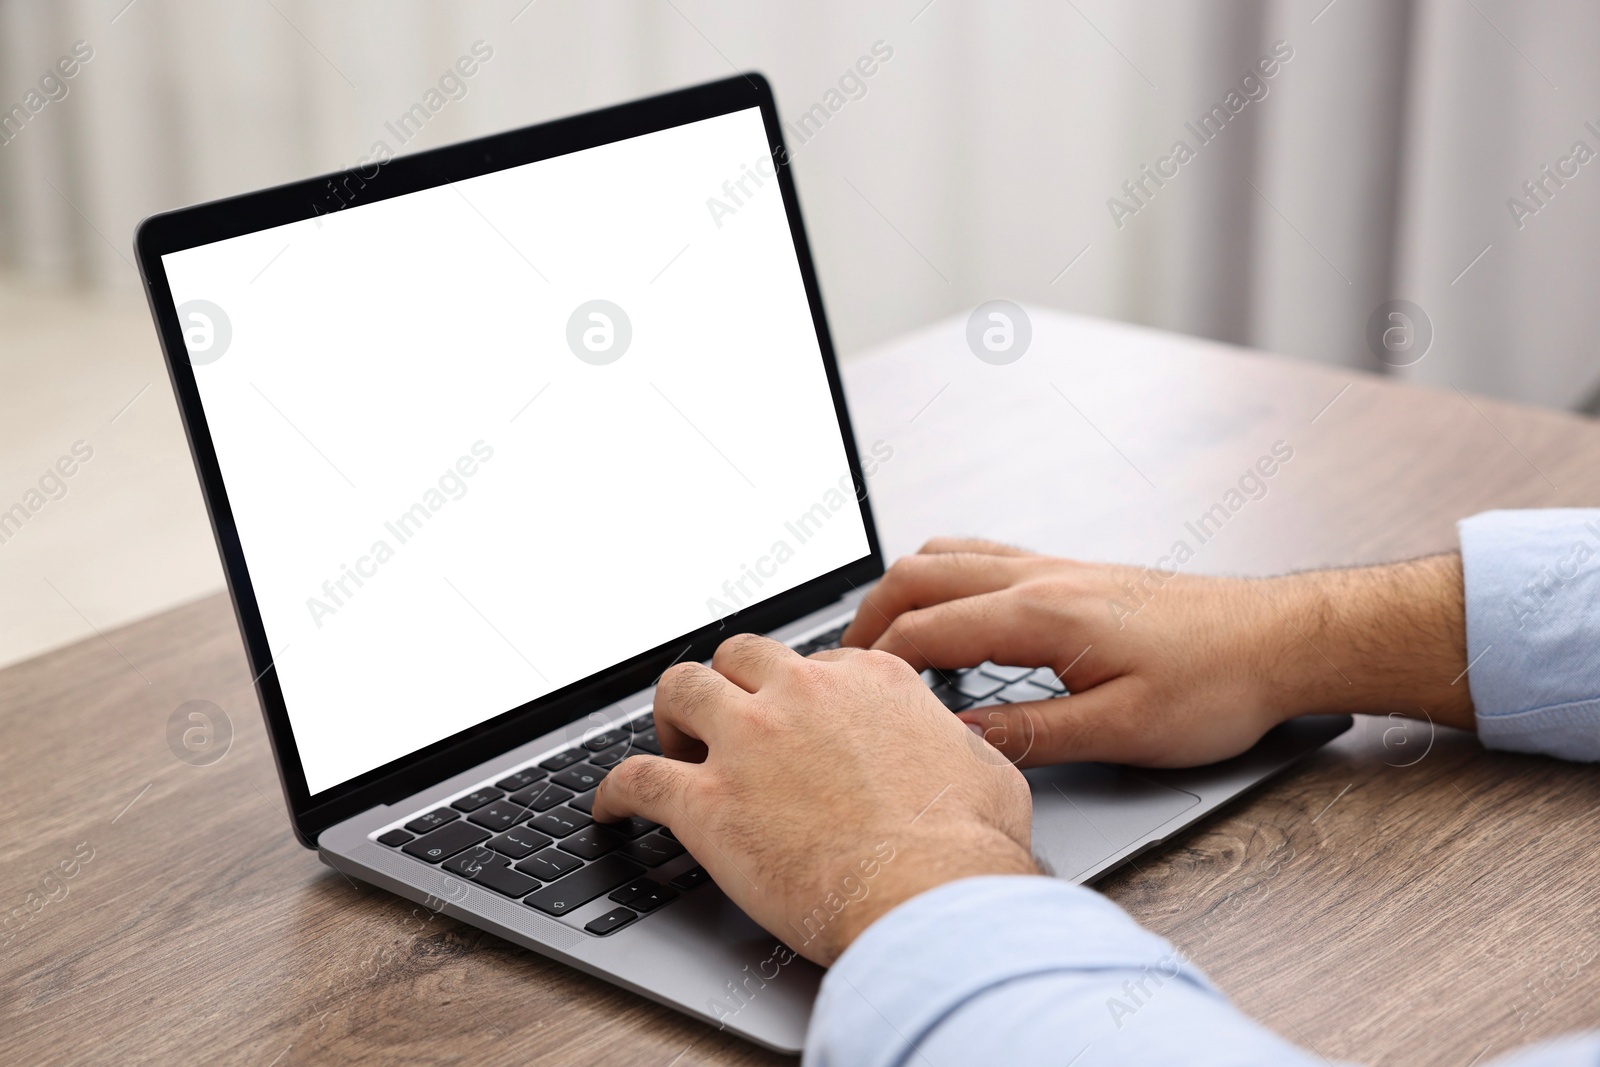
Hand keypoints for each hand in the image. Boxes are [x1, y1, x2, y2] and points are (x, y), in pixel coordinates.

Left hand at [591, 634, 1037, 964]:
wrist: (929, 898)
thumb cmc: (965, 848)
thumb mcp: (987, 773)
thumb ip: (957, 746)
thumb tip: (958, 749)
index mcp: (868, 681)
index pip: (815, 662)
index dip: (800, 694)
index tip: (796, 718)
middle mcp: (801, 695)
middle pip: (740, 656)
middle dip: (729, 681)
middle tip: (728, 718)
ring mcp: (748, 742)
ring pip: (680, 689)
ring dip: (671, 714)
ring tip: (671, 741)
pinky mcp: (706, 803)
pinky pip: (635, 778)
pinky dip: (614, 791)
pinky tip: (609, 807)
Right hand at [841, 538, 1472, 768]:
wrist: (1280, 639)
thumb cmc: (1216, 682)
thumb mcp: (1119, 730)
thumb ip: (1028, 734)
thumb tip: (955, 738)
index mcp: (1041, 614)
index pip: (925, 631)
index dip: (876, 666)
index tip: (849, 699)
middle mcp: (1040, 576)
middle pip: (917, 575)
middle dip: (867, 618)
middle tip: (842, 667)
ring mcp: (1054, 565)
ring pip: (945, 554)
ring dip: (900, 591)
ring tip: (881, 641)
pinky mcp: (1072, 571)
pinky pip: (981, 556)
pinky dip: (940, 578)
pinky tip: (949, 613)